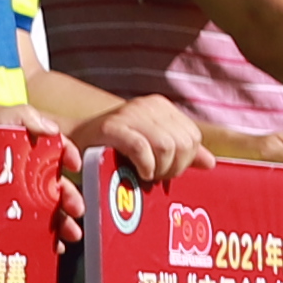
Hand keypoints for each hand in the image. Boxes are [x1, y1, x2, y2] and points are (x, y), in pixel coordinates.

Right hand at [81, 94, 214, 181]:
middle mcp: (149, 106)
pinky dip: (145, 165)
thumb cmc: (112, 149)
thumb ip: (181, 153)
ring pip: (168, 146)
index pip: (193, 138)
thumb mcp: (151, 148)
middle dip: (174, 168)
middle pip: (184, 143)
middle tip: (155, 176)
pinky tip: (139, 173)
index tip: (165, 172)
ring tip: (146, 175)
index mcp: (162, 108)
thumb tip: (211, 162)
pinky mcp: (112, 126)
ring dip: (160, 169)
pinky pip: (143, 147)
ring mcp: (131, 113)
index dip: (184, 161)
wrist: (72, 142)